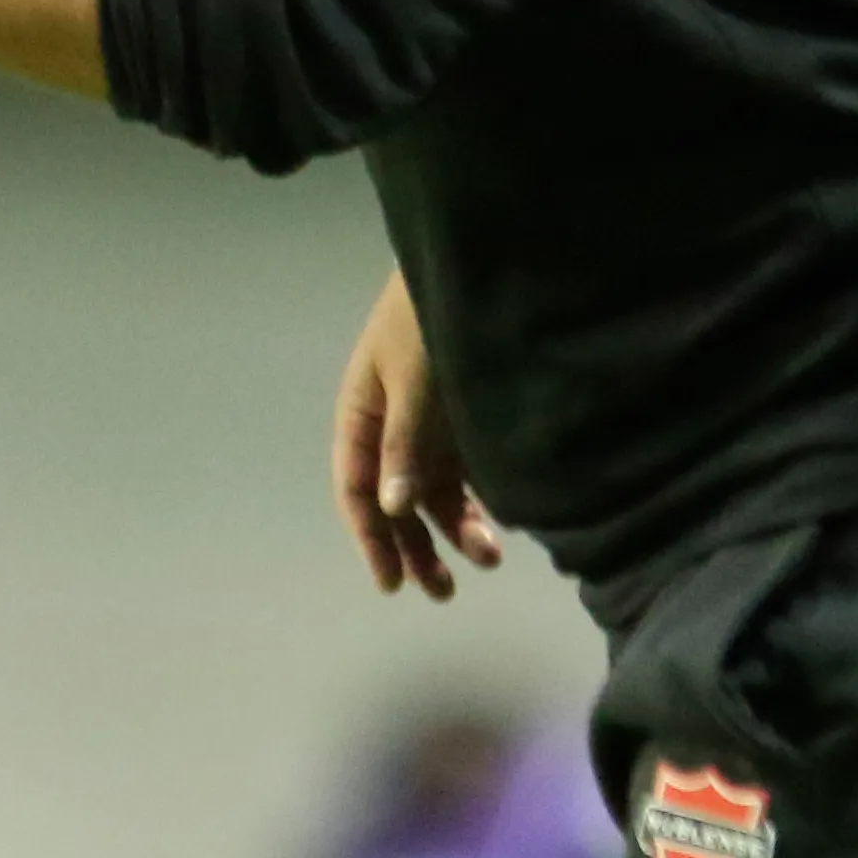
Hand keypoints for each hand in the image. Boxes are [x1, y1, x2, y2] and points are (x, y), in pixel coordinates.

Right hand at [336, 269, 502, 599]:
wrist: (471, 265)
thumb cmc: (428, 320)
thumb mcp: (413, 381)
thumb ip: (403, 445)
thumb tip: (392, 508)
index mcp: (361, 413)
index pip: (355, 489)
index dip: (371, 539)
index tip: (392, 583)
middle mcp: (391, 426)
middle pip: (395, 500)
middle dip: (415, 548)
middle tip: (443, 592)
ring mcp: (430, 423)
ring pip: (435, 491)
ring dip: (455, 528)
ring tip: (490, 558)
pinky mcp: (464, 419)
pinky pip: (466, 473)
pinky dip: (478, 502)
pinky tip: (501, 522)